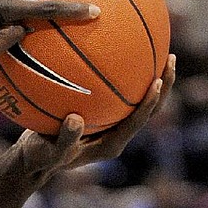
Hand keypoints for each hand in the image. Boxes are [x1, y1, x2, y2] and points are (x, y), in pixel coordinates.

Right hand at [15, 54, 176, 179]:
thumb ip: (63, 139)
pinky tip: (122, 48)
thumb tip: (76, 119)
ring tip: (161, 50)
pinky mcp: (105, 116)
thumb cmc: (42, 156)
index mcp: (110, 144)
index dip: (149, 103)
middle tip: (170, 58)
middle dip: (163, 85)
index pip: (137, 122)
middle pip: (149, 110)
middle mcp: (117, 134)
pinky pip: (121, 94)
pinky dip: (127, 74)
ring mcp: (113, 125)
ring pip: (140, 101)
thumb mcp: (48, 151)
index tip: (156, 81)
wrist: (37, 159)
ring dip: (153, 77)